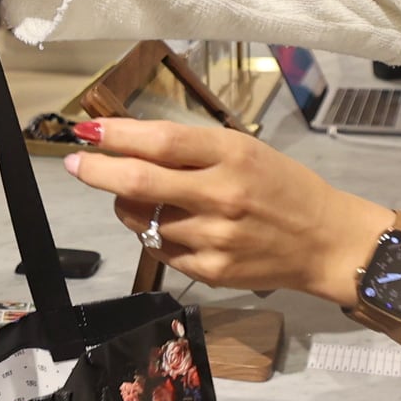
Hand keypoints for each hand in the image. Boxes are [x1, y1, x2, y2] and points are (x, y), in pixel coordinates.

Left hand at [59, 118, 386, 303]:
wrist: (324, 241)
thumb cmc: (282, 186)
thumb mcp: (244, 150)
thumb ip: (191, 148)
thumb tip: (128, 141)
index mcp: (232, 155)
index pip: (161, 142)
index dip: (116, 135)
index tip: (87, 130)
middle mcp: (221, 197)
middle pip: (138, 183)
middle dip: (97, 171)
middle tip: (76, 163)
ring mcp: (214, 238)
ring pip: (141, 220)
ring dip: (128, 205)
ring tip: (144, 197)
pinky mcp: (210, 271)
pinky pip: (158, 248)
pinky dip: (152, 233)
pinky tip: (173, 225)